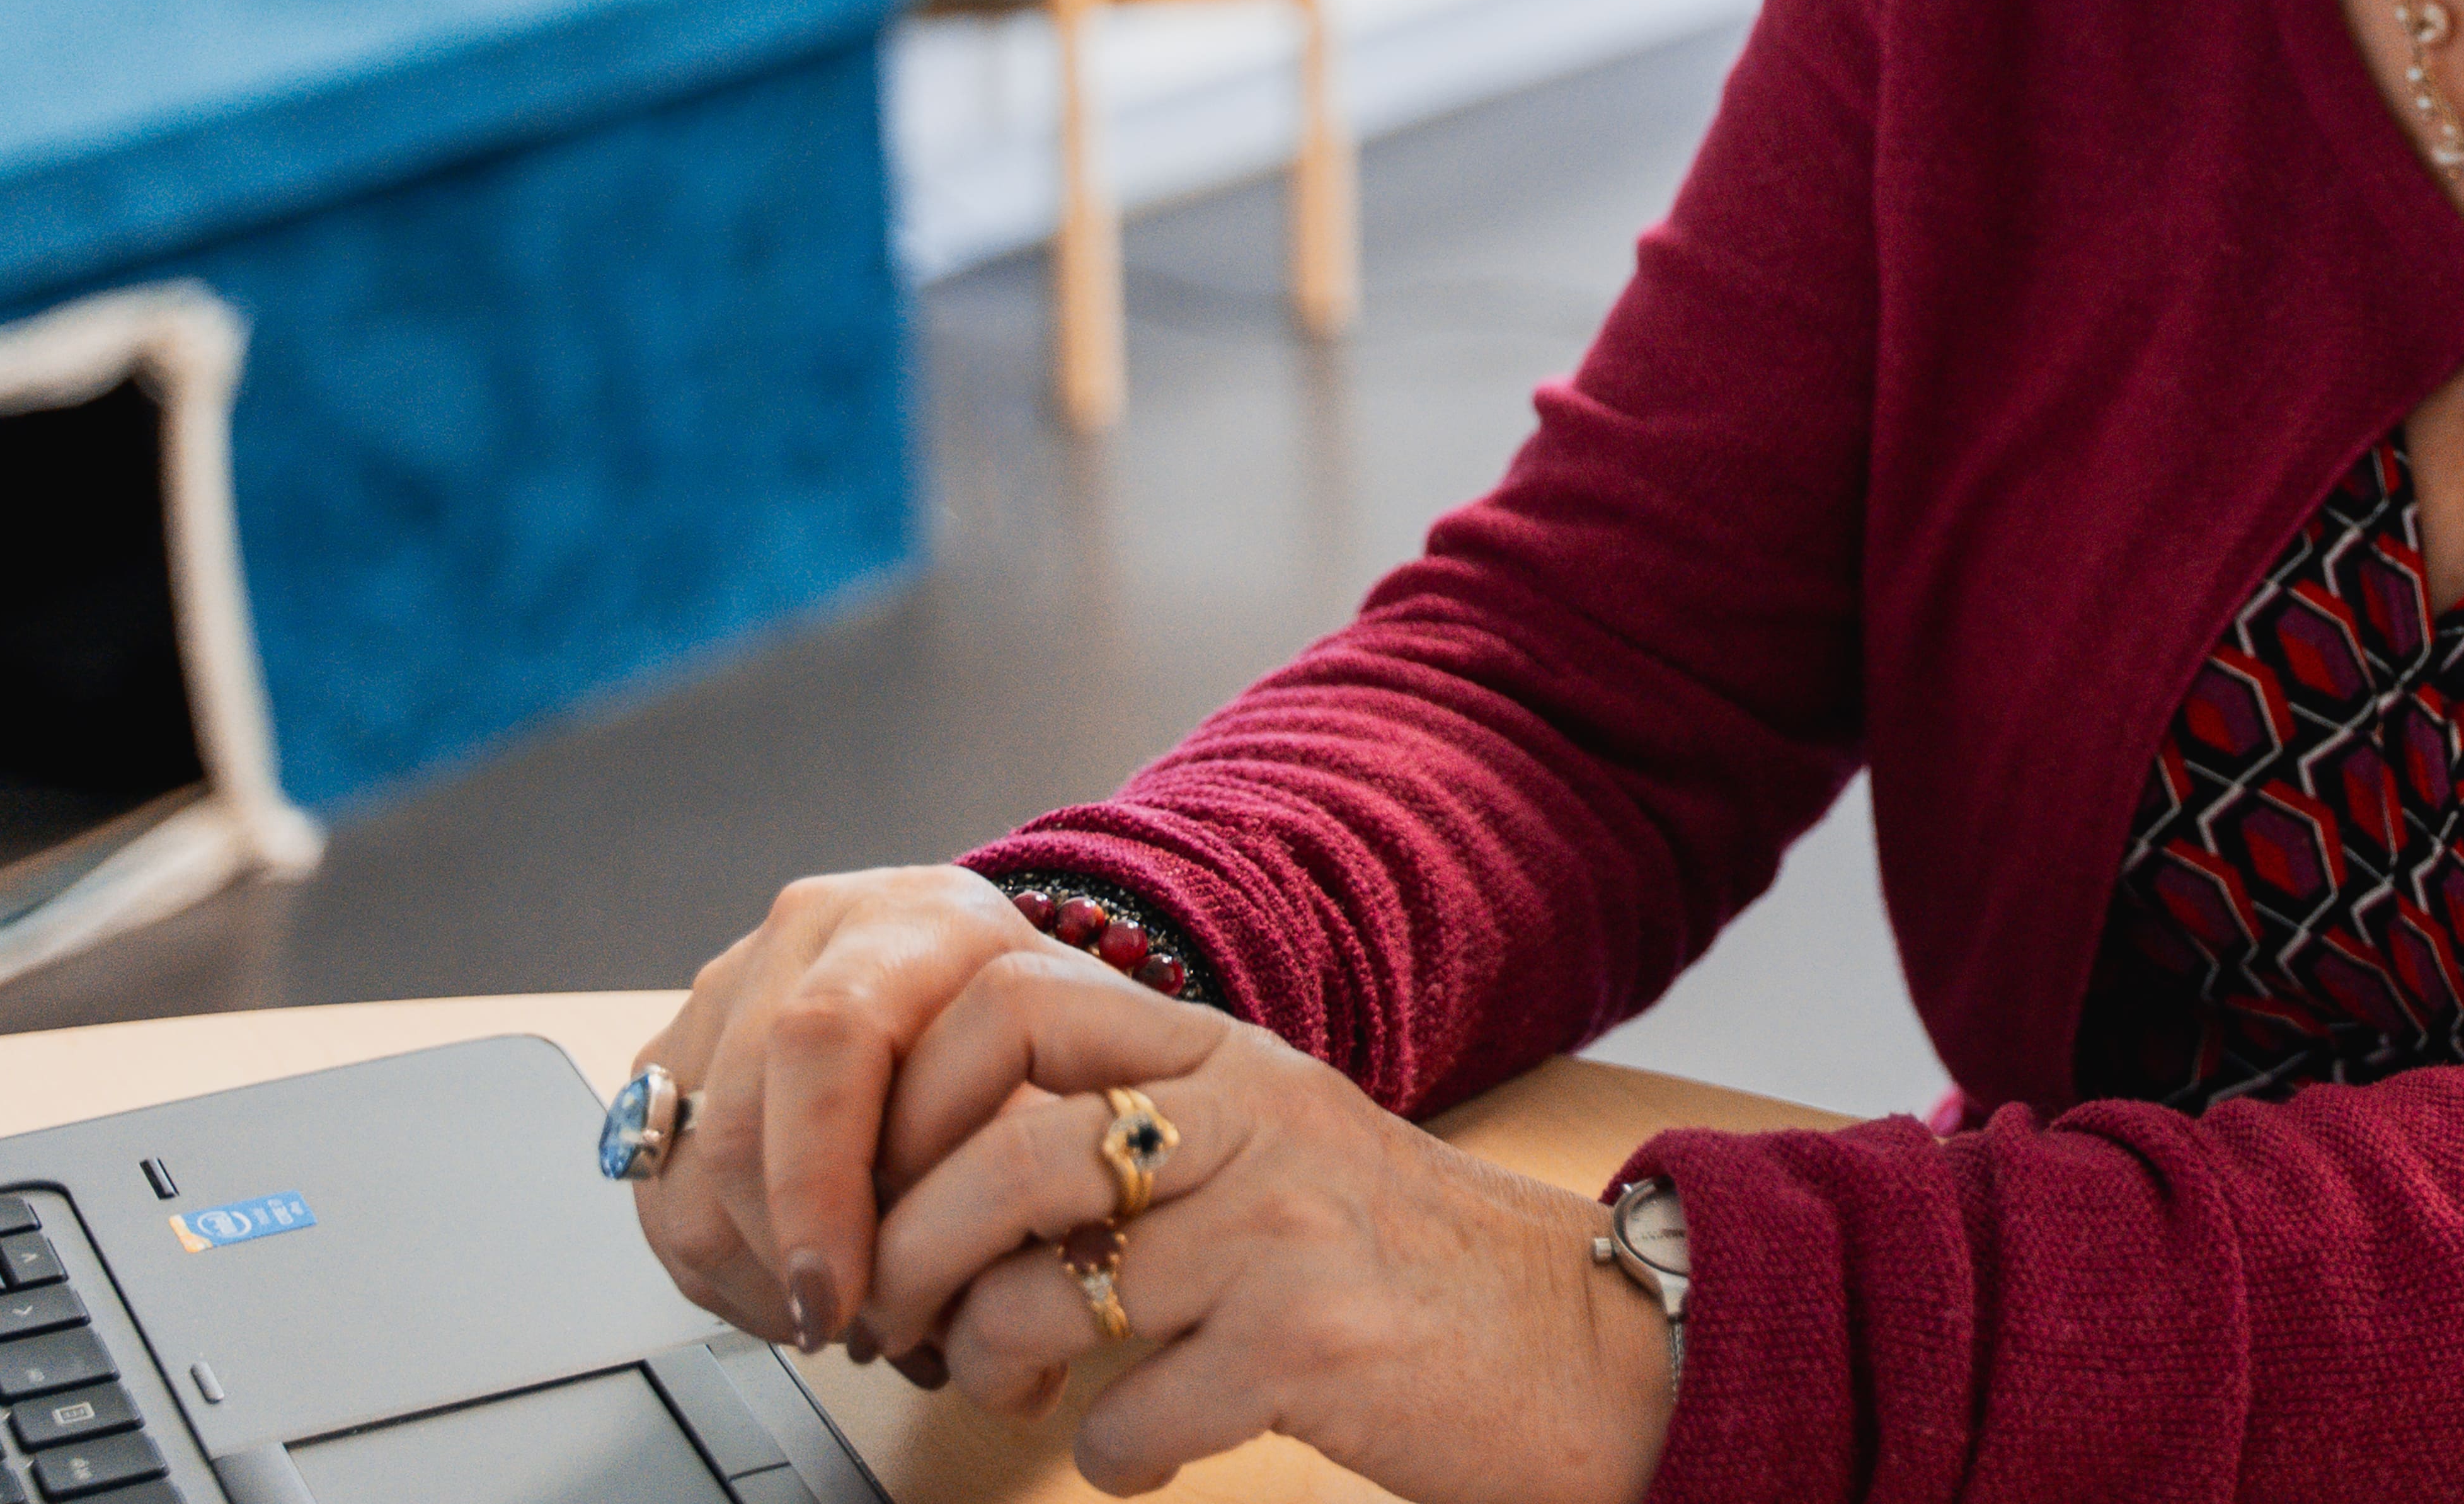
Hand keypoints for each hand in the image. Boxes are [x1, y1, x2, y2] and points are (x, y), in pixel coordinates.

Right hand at [623, 865, 1042, 1358]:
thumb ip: (1034, 1138)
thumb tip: (968, 1274)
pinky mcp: (676, 1053)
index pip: (826, 1038)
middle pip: (738, 1117)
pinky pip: (660, 1185)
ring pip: (685, 1168)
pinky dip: (718, 1263)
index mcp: (910, 919)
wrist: (992, 972)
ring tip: (832, 1318)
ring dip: (748, 1273)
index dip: (819, 1180)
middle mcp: (801, 940)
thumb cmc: (1044, 1024)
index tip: (840, 1293)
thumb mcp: (1080, 1053)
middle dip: (783, 1252)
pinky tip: (789, 1288)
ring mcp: (725, 992)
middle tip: (850, 1327)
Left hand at [863, 955, 1676, 1503]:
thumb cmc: (1407, 1263)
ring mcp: (1280, 1227)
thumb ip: (1136, 1126)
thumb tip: (938, 1171)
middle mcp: (1252, 1115)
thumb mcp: (1273, 1143)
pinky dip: (1117, 1458)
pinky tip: (1154, 1448)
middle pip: (1001, 1151)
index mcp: (1227, 1054)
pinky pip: (1127, 1420)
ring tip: (1019, 1390)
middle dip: (909, 1257)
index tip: (877, 1192)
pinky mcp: (1307, 1342)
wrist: (1587, 1339)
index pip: (1005, 1005)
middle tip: (896, 1320)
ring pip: (1038, 1290)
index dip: (903, 1104)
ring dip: (990, 1363)